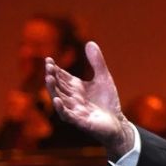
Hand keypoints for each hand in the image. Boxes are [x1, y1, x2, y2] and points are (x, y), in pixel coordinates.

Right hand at [45, 41, 134, 157]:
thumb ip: (97, 62)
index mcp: (75, 88)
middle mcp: (71, 98)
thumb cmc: (107, 102)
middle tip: (49, 67)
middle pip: (58, 86)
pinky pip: (67, 115)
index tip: (49, 59)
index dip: (54, 69)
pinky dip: (61, 108)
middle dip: (52, 77)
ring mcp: (74, 110)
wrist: (117, 123)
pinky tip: (57, 99)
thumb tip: (90, 42)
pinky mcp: (80, 122)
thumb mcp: (104, 79)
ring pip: (59, 99)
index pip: (61, 76)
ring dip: (53, 89)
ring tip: (48, 78)